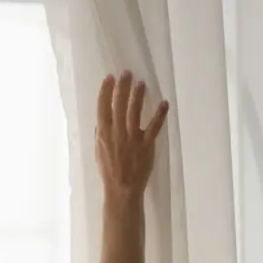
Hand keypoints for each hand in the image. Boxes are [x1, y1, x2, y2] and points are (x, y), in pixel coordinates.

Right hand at [95, 72, 168, 202]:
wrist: (122, 189)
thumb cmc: (109, 172)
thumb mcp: (99, 152)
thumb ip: (100, 135)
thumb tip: (101, 121)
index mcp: (103, 134)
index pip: (103, 108)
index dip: (105, 91)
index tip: (109, 78)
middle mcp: (117, 133)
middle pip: (119, 104)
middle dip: (123, 87)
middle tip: (127, 73)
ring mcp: (133, 138)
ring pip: (135, 111)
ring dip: (139, 95)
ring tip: (142, 83)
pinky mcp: (147, 144)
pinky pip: (155, 126)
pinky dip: (160, 114)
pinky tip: (164, 103)